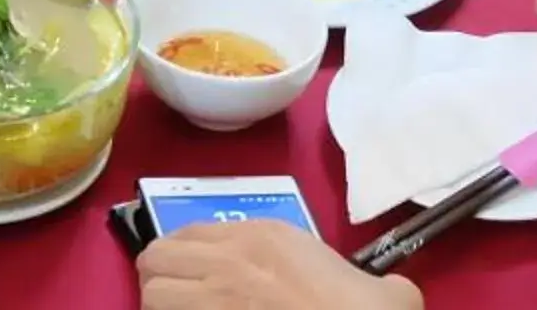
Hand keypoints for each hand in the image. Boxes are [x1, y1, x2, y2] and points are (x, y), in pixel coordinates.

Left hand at [138, 222, 418, 309]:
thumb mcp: (378, 287)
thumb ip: (365, 278)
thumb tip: (385, 292)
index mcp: (266, 239)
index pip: (190, 233)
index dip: (187, 257)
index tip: (196, 275)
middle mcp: (230, 262)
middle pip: (156, 258)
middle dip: (161, 278)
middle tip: (178, 298)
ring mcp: (214, 301)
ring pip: (151, 294)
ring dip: (161, 306)